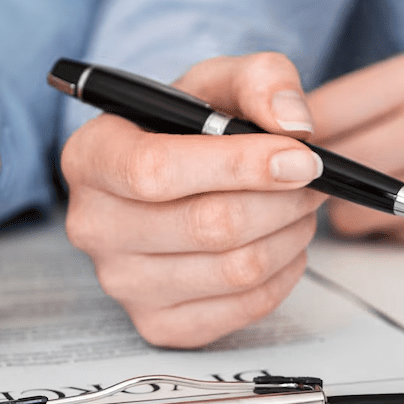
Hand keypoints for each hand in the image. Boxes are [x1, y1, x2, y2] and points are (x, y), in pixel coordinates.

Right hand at [62, 54, 325, 347]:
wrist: (166, 179)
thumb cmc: (185, 129)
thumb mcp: (217, 82)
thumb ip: (260, 80)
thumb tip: (293, 123)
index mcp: (90, 157)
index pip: (155, 171)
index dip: (239, 166)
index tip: (300, 157)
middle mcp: (92, 225)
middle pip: (208, 226)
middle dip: (282, 200)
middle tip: (312, 178)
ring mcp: (119, 282)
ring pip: (236, 270)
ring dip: (289, 234)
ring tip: (298, 207)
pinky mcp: (155, 323)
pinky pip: (243, 308)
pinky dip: (282, 275)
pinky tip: (279, 243)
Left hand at [307, 49, 403, 250]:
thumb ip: (375, 99)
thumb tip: (295, 131)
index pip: (318, 109)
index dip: (287, 134)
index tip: (280, 145)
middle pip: (322, 164)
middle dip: (307, 175)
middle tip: (311, 178)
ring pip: (343, 212)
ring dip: (341, 210)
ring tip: (366, 195)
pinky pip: (383, 237)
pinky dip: (382, 231)